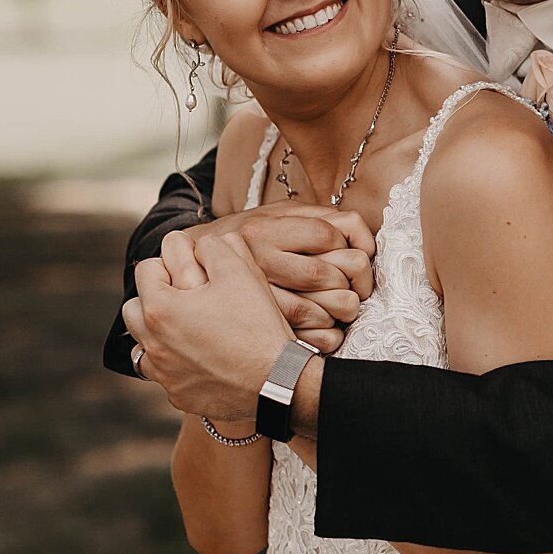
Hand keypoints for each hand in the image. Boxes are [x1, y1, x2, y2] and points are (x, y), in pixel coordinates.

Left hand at [124, 229, 296, 418]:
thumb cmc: (258, 326)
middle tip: (188, 296)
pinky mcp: (179, 395)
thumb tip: (201, 243)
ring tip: (188, 327)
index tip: (195, 266)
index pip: (146, 269)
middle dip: (156, 296)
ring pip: (143, 344)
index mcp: (160, 309)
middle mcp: (153, 344)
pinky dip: (175, 363)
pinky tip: (201, 357)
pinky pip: (165, 374)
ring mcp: (164, 374)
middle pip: (134, 308)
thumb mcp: (241, 272)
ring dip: (158, 332)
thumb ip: (214, 247)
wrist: (277, 382)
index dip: (171, 261)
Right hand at [183, 203, 373, 353]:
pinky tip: (327, 328)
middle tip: (356, 288)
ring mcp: (252, 298)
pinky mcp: (256, 329)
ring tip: (342, 308)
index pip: (326, 235)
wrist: (189, 263)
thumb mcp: (276, 215)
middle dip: (352, 283)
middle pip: (326, 274)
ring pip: (319, 311)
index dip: (350, 246)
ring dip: (341, 311)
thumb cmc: (246, 237)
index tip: (353, 255)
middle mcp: (255, 261)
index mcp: (263, 228)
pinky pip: (311, 338)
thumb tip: (363, 242)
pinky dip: (329, 336)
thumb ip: (318, 219)